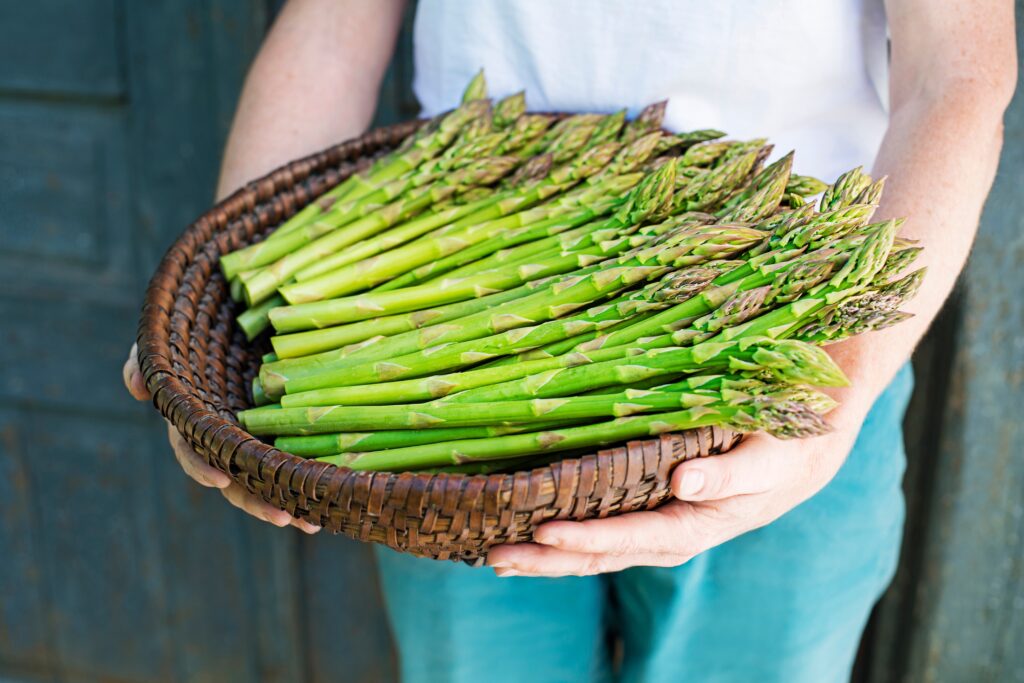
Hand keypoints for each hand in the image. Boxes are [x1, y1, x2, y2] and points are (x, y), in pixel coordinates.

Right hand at [123, 344, 319, 532]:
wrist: (240, 311)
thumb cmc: (198, 326)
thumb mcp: (167, 336)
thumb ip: (145, 357)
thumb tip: (135, 388)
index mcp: (197, 420)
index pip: (193, 450)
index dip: (201, 466)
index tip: (219, 480)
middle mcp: (227, 435)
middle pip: (237, 478)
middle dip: (258, 501)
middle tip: (284, 518)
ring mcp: (259, 435)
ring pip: (270, 478)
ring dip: (289, 502)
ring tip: (312, 522)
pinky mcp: (288, 428)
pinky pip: (298, 459)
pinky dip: (310, 480)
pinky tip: (334, 497)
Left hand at [486, 408, 866, 576]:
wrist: (797, 456)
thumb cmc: (781, 452)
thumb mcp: (766, 459)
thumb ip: (728, 474)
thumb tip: (684, 483)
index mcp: (693, 526)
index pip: (630, 539)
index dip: (587, 538)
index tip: (545, 533)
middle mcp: (667, 535)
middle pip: (600, 556)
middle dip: (548, 560)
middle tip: (497, 554)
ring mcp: (654, 527)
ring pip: (594, 550)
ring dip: (547, 555)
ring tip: (497, 552)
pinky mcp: (646, 512)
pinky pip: (600, 531)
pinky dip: (564, 536)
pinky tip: (529, 529)